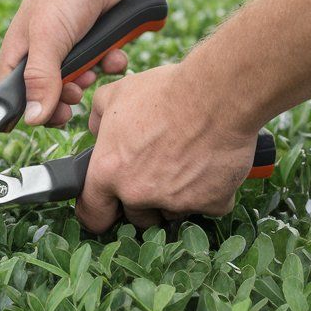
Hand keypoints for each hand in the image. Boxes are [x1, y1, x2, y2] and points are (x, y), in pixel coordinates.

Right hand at [0, 0, 135, 126]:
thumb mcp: (48, 39)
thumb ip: (40, 79)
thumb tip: (32, 119)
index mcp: (20, 54)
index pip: (17, 97)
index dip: (32, 111)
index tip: (51, 116)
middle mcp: (42, 54)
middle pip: (52, 96)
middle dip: (68, 97)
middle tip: (77, 92)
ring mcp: (71, 48)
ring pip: (81, 82)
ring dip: (92, 79)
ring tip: (96, 66)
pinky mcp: (96, 42)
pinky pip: (104, 66)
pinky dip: (112, 63)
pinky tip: (116, 53)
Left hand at [76, 63, 260, 231]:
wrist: (217, 95)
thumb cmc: (165, 92)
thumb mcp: (116, 94)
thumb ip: (98, 117)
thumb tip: (97, 131)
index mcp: (109, 172)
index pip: (93, 214)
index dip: (99, 213)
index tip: (109, 211)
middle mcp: (138, 194)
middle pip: (137, 217)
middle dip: (145, 201)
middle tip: (159, 171)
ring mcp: (176, 203)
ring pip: (173, 213)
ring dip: (177, 198)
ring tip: (187, 163)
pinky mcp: (212, 203)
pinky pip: (210, 205)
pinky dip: (213, 190)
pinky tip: (213, 164)